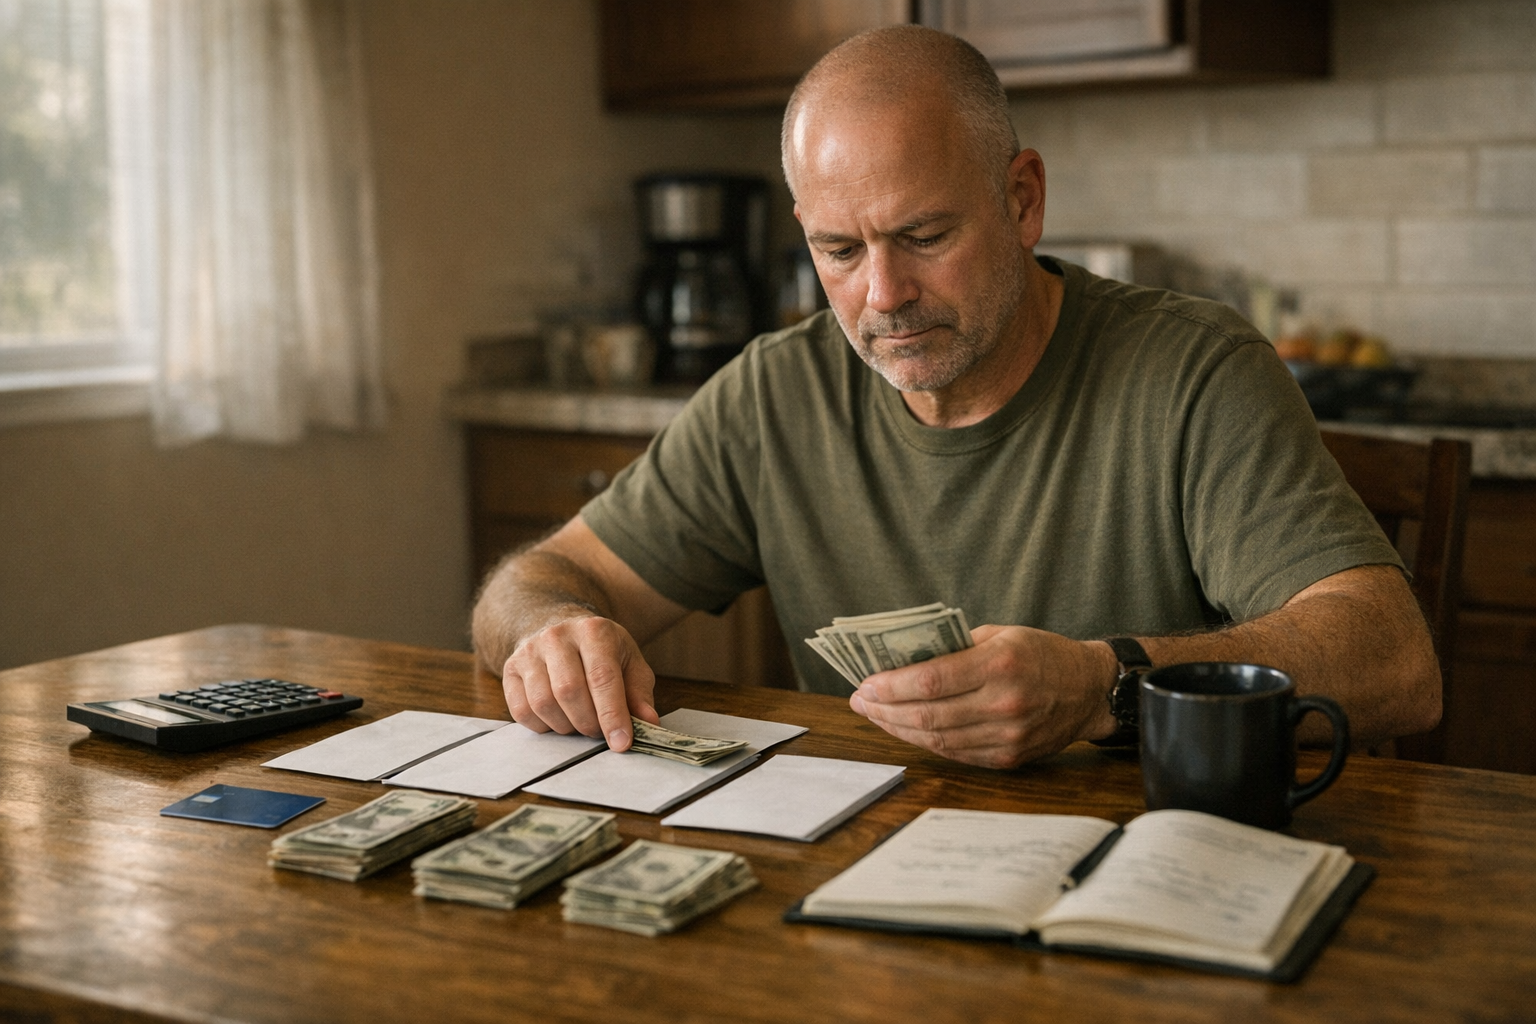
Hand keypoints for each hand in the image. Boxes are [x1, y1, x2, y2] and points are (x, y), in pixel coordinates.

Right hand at [501, 615, 659, 750]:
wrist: (561, 629)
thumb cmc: (601, 652)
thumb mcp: (629, 663)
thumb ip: (639, 694)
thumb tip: (648, 723)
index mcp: (594, 631)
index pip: (602, 677)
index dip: (612, 715)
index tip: (621, 743)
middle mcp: (557, 637)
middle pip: (569, 691)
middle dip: (588, 723)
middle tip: (599, 732)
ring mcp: (530, 651)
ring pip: (543, 703)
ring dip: (566, 726)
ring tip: (579, 723)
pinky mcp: (510, 668)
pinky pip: (522, 710)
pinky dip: (542, 726)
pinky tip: (558, 719)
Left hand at [847, 625, 1117, 767]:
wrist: (1089, 689)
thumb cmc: (1041, 654)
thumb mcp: (1001, 633)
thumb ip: (955, 647)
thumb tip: (901, 660)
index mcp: (1001, 664)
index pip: (931, 681)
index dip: (892, 686)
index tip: (865, 684)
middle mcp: (1004, 703)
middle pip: (928, 714)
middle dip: (885, 709)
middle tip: (860, 701)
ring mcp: (1007, 735)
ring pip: (938, 739)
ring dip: (899, 728)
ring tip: (876, 715)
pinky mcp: (1008, 757)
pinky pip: (956, 754)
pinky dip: (926, 742)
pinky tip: (906, 729)